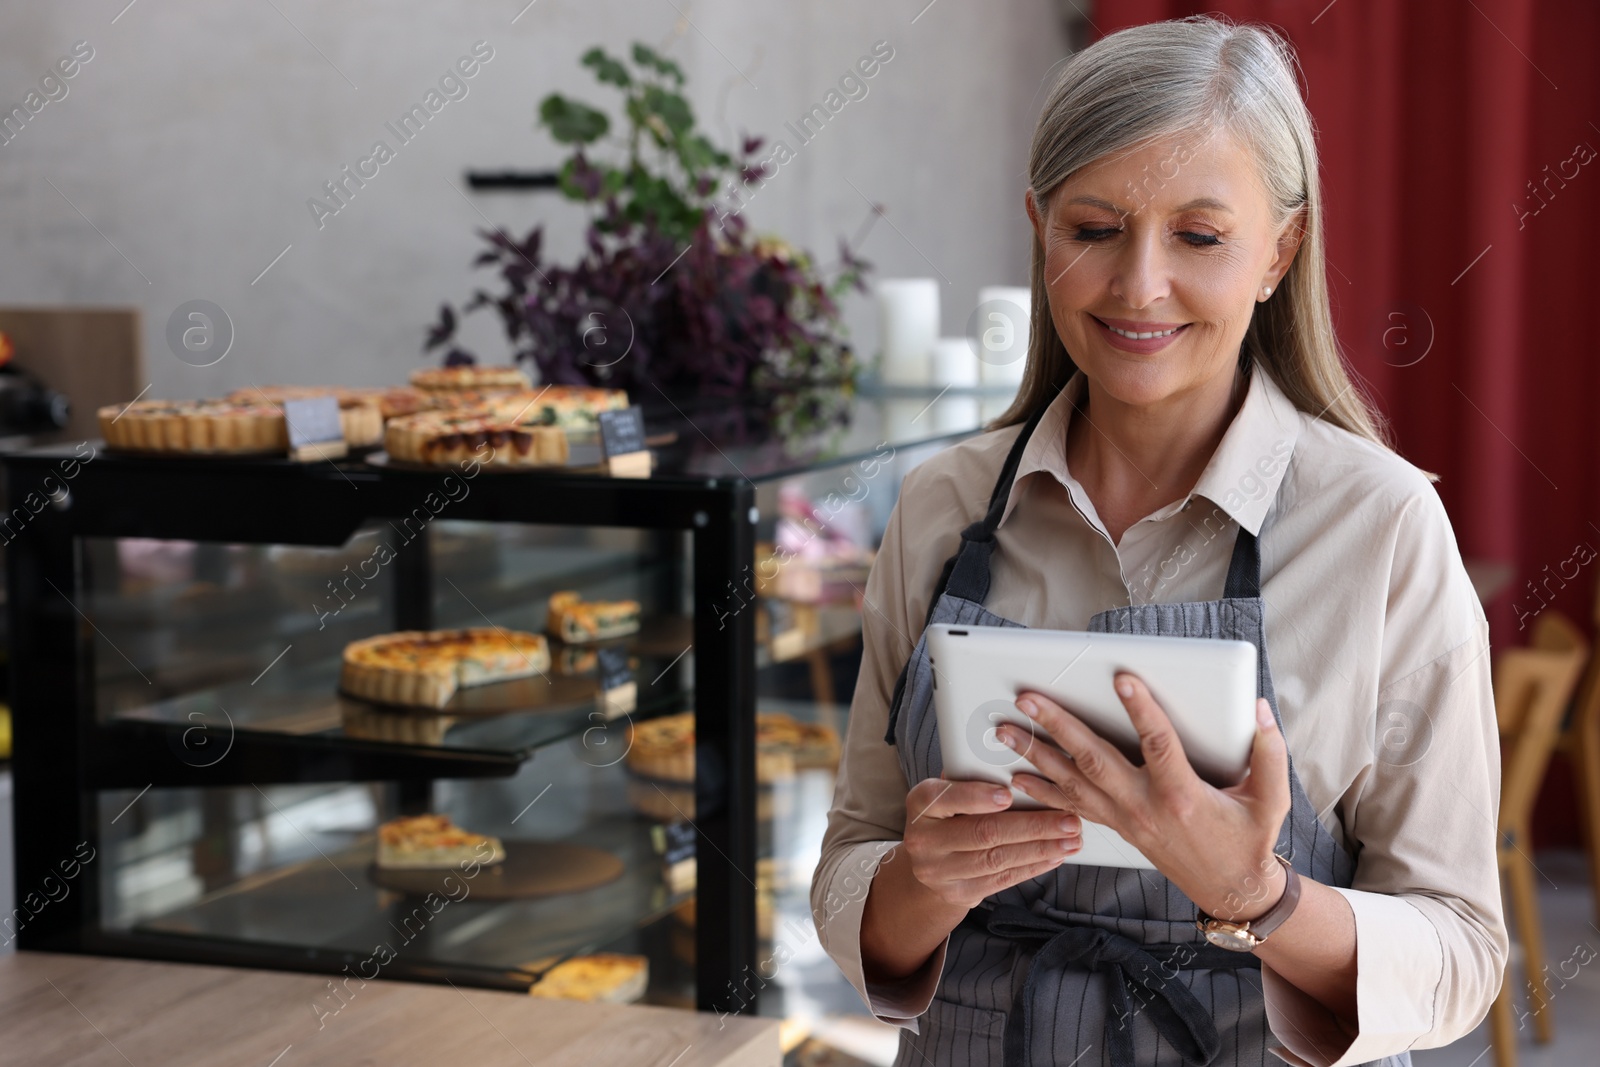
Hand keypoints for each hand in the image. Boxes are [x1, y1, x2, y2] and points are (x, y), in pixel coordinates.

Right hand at [900, 777, 1083, 909]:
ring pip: (997, 859)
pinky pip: (1002, 880)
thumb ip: (971, 778)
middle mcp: (924, 839)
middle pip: (983, 833)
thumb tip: (1012, 762)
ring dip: (1041, 849)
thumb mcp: (948, 790)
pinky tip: (1055, 856)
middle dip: (1032, 826)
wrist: (926, 862)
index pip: (947, 798)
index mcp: (921, 803)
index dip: (978, 797)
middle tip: (1068, 819)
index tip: (1009, 794)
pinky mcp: (958, 893)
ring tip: (1071, 839)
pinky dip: (1033, 867)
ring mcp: (938, 871)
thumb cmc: (947, 813)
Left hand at [1001, 672, 1290, 920]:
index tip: (1122, 679)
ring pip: (1072, 782)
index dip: (1142, 710)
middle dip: (1057, 726)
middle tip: (1028, 698)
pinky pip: (1072, 806)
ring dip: (1035, 754)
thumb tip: (1259, 708)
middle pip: (1094, 759)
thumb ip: (1268, 752)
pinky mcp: (1116, 826)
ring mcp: (1125, 818)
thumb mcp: (1271, 799)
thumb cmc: (1248, 839)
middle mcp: (1145, 806)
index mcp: (1182, 794)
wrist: (1229, 887)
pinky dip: (1042, 790)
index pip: (1159, 744)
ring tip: (1005, 730)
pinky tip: (1016, 777)